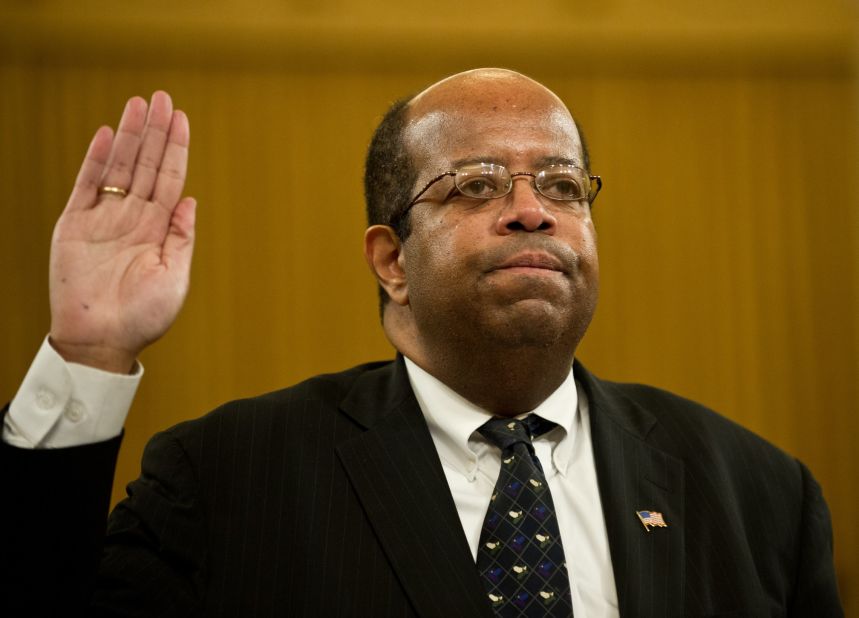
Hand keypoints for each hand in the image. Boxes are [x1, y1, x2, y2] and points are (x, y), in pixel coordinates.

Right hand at [49, 91, 194, 372]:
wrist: (102, 340)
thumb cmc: (144, 317)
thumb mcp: (175, 276)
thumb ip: (181, 237)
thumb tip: (191, 199)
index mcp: (159, 229)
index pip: (170, 179)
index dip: (176, 149)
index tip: (182, 119)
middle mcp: (133, 218)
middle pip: (146, 165)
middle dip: (155, 131)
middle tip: (162, 97)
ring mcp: (104, 219)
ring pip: (119, 167)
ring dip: (129, 136)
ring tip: (138, 104)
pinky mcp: (75, 225)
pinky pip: (86, 185)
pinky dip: (96, 160)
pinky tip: (106, 134)